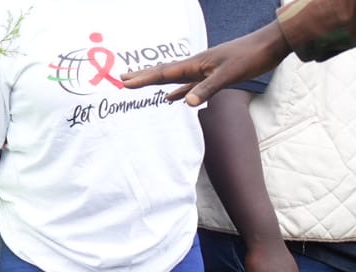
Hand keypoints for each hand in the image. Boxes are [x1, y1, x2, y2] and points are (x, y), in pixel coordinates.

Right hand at [120, 21, 291, 105]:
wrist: (271, 45)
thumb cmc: (251, 57)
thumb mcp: (229, 75)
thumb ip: (207, 89)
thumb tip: (185, 104)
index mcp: (196, 64)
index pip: (164, 73)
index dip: (144, 79)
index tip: (124, 82)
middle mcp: (196, 65)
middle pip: (163, 72)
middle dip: (143, 76)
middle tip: (122, 78)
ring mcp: (204, 70)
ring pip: (173, 79)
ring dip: (156, 83)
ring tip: (139, 84)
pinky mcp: (213, 75)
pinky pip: (189, 85)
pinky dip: (177, 91)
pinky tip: (171, 98)